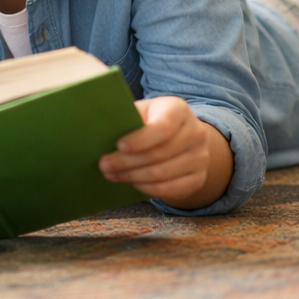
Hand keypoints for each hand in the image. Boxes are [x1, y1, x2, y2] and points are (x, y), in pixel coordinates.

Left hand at [99, 96, 233, 207]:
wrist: (180, 137)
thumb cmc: (150, 120)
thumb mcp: (140, 111)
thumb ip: (126, 116)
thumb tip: (98, 125)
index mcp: (178, 110)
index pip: (162, 127)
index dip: (140, 140)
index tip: (119, 146)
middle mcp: (196, 132)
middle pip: (159, 153)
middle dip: (127, 162)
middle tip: (104, 165)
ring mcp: (201, 157)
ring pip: (163, 173)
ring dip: (133, 177)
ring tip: (112, 175)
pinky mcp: (198, 178)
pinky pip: (171, 189)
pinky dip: (147, 188)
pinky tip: (131, 183)